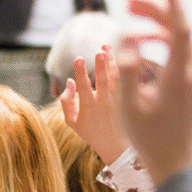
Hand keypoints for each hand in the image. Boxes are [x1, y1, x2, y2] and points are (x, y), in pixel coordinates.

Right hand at [59, 46, 129, 164]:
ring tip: (106, 46)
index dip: (81, 73)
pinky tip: (116, 54)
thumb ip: (66, 102)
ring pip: (115, 78)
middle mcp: (104, 103)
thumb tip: (69, 81)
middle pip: (103, 81)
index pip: (84, 88)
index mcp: (89, 108)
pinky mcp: (126, 99)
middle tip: (100, 51)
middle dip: (101, 65)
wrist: (115, 145)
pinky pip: (123, 81)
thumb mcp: (72, 122)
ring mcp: (117, 101)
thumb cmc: (90, 132)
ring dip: (111, 61)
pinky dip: (120, 67)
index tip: (79, 58)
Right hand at [115, 0, 191, 183]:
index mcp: (181, 74)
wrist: (177, 164)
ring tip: (128, 13)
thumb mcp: (131, 105)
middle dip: (154, 8)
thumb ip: (128, 68)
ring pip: (178, 37)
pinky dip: (160, 39)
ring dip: (155, 23)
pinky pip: (177, 50)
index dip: (172, 1)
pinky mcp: (190, 82)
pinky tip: (140, 39)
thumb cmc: (151, 139)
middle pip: (178, 27)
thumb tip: (128, 37)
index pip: (181, 27)